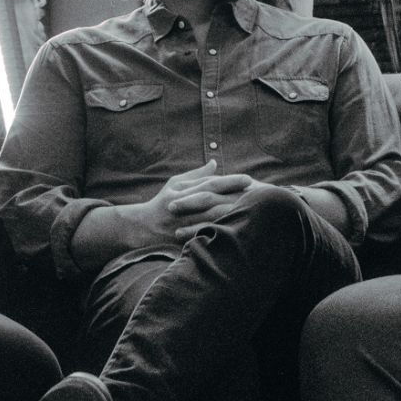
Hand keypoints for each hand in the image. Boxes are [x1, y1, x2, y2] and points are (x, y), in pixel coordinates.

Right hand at [134, 159, 253, 243]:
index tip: (248, 179)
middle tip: (256, 193)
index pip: (210, 184)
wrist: (144, 227)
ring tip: (251, 210)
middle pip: (213, 200)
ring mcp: (183, 223)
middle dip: (234, 196)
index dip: (229, 181)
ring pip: (211, 218)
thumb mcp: (175, 183)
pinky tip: (234, 231)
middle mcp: (183, 205)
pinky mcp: (184, 238)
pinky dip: (218, 232)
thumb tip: (214, 163)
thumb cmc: (162, 202)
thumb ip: (196, 175)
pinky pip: (203, 235)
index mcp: (182, 190)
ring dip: (231, 213)